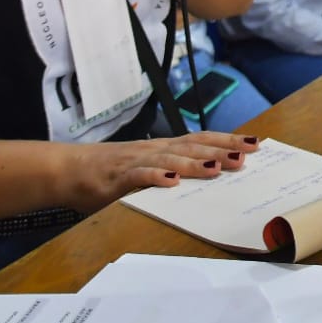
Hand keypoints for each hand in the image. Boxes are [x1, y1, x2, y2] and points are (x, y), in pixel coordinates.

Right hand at [64, 133, 260, 211]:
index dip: (226, 140)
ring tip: (217, 167)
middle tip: (246, 154)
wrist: (67, 170)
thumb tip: (208, 177)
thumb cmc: (109, 173)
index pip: (200, 140)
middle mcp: (153, 150)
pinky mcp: (116, 178)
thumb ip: (171, 172)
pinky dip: (155, 178)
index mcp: (162, 148)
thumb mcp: (146, 170)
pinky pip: (137, 176)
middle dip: (220, 150)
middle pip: (191, 147)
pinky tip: (170, 182)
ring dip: (194, 163)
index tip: (254, 143)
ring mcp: (135, 161)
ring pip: (169, 159)